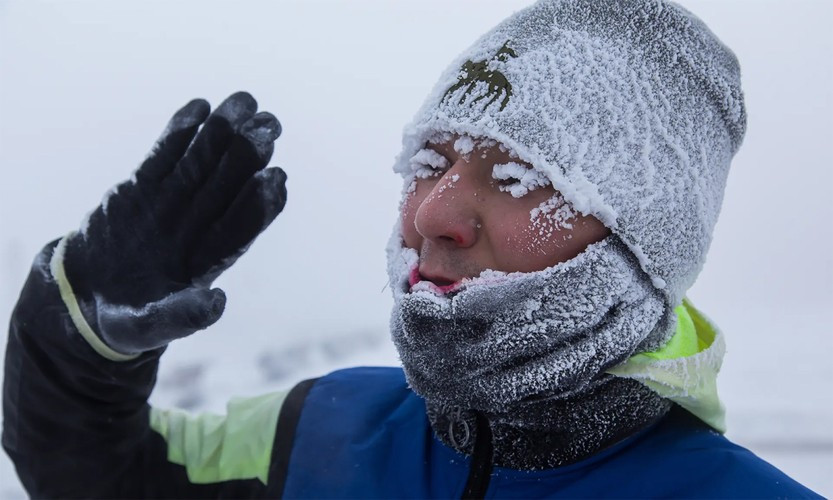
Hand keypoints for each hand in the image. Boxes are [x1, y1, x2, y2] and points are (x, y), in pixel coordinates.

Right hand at [61, 92, 284, 354]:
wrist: (84, 300)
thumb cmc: (126, 322)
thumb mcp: (149, 326)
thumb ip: (182, 316)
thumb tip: (218, 304)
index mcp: (207, 260)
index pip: (240, 227)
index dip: (260, 204)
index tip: (276, 178)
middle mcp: (197, 227)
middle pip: (228, 186)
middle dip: (249, 156)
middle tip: (270, 125)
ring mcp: (171, 204)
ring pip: (201, 164)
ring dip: (221, 134)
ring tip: (242, 103)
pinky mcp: (142, 189)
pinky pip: (164, 156)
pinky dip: (179, 133)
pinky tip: (198, 106)